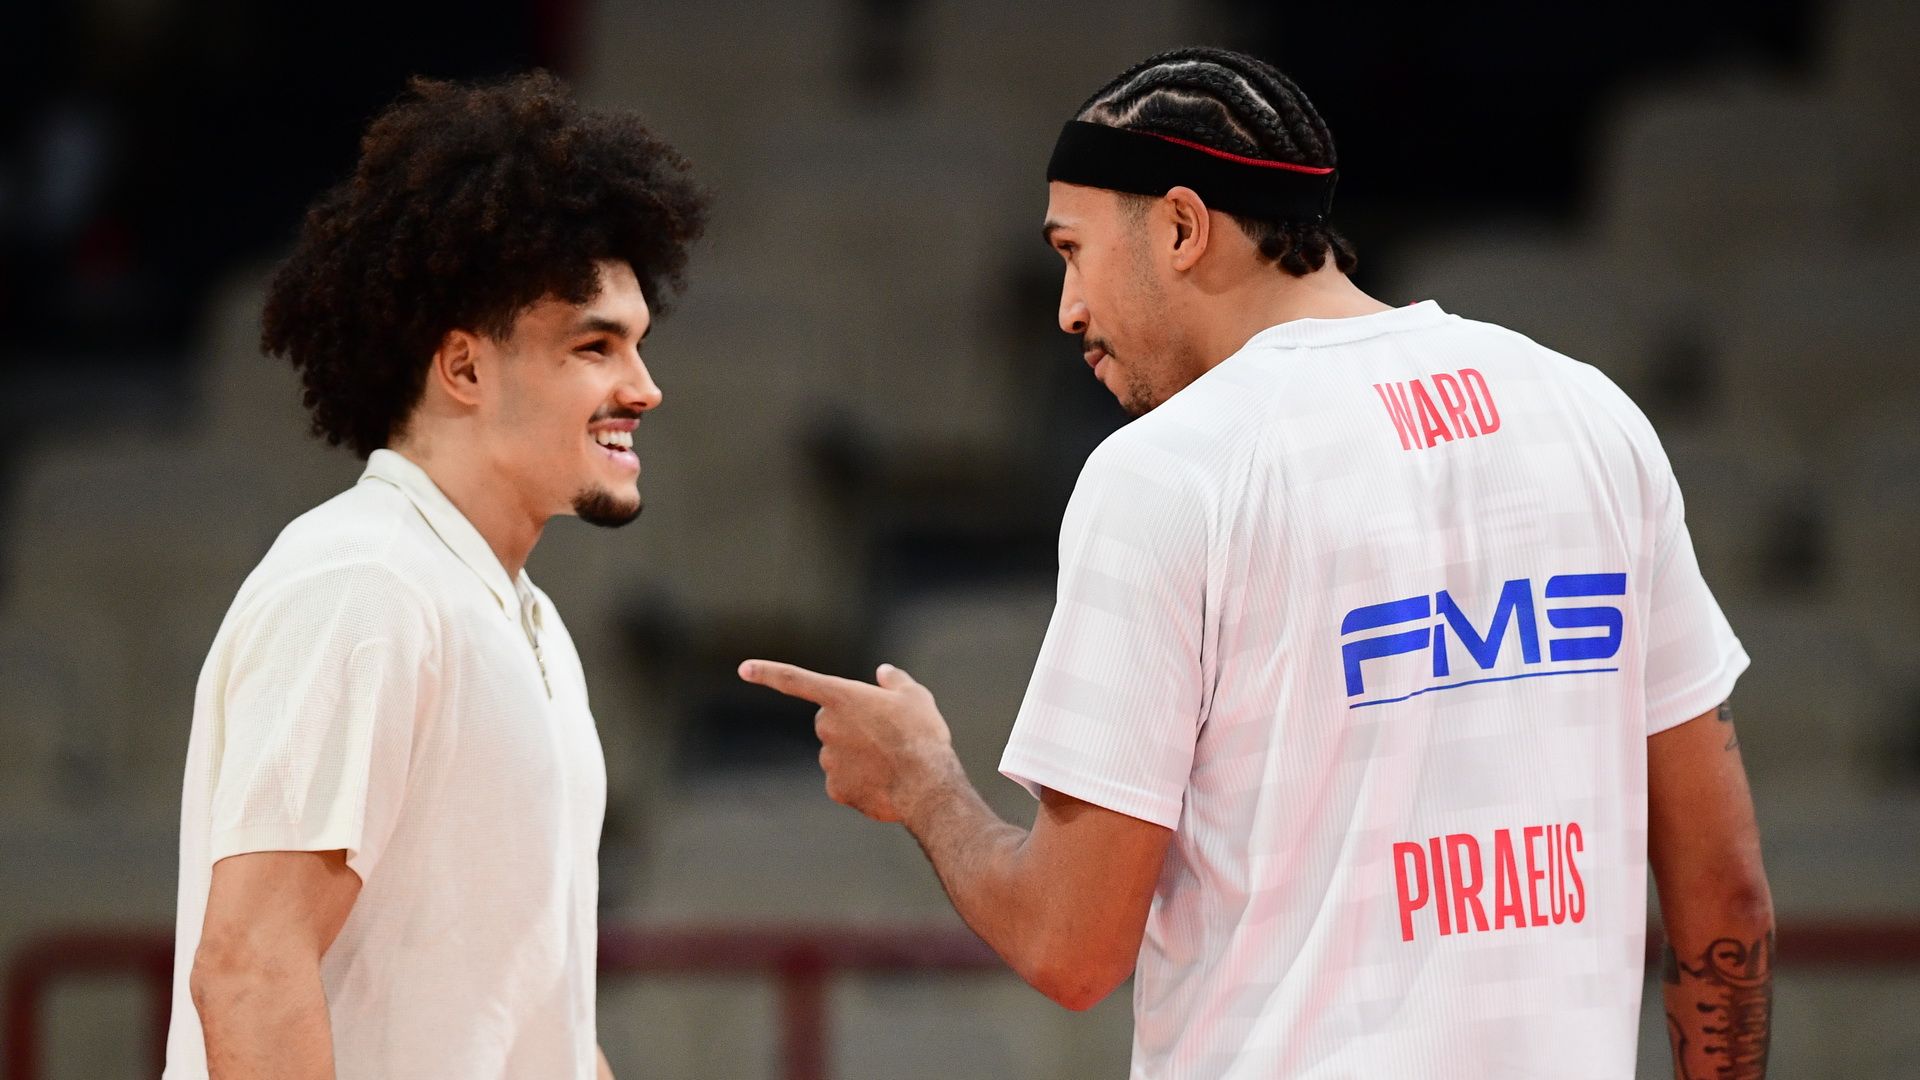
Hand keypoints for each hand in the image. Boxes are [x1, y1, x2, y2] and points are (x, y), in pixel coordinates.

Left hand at [738, 659, 954, 821]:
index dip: (768, 672)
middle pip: (829, 721)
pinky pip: (843, 780)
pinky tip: (883, 782)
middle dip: (848, 726)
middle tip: (884, 735)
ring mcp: (828, 759)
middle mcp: (827, 726)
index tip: (743, 668)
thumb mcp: (916, 698)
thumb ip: (895, 681)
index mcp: (841, 697)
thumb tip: (883, 672)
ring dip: (857, 754)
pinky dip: (860, 780)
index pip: (795, 680)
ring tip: (890, 761)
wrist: (926, 786)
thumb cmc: (922, 736)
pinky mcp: (835, 788)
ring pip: (838, 753)